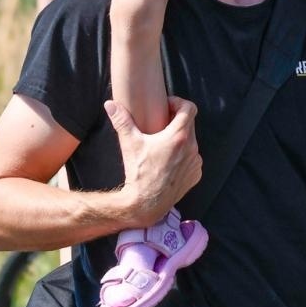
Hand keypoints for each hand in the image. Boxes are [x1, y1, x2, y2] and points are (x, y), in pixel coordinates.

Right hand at [108, 96, 201, 227]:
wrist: (147, 203)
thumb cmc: (139, 172)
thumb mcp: (130, 144)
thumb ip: (121, 121)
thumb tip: (110, 104)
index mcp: (179, 136)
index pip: (189, 108)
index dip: (179, 103)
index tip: (167, 107)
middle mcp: (192, 148)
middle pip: (189, 124)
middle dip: (176, 121)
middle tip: (161, 124)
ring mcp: (195, 162)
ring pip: (191, 142)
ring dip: (180, 139)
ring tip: (163, 144)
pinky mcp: (196, 174)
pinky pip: (192, 158)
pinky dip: (183, 156)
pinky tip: (169, 160)